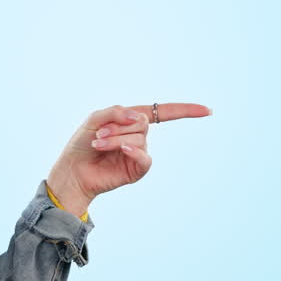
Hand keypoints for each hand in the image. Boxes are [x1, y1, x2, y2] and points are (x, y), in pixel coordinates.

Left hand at [46, 102, 212, 216]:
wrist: (72, 171)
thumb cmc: (82, 144)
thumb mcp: (95, 119)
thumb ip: (116, 112)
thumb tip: (142, 116)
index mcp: (132, 120)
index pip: (164, 112)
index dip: (186, 110)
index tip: (208, 111)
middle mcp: (139, 135)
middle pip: (143, 122)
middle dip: (119, 126)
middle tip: (98, 135)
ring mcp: (139, 153)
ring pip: (139, 138)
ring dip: (115, 139)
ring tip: (98, 145)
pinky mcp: (137, 170)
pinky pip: (144, 157)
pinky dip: (133, 150)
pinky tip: (120, 151)